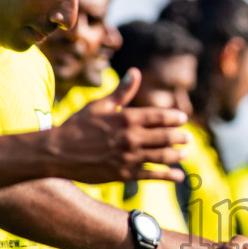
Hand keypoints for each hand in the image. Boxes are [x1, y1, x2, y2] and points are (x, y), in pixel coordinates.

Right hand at [51, 69, 187, 182]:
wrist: (59, 153)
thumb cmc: (78, 126)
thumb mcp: (99, 105)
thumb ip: (121, 92)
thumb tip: (135, 72)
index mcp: (126, 118)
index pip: (159, 116)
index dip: (174, 117)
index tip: (183, 118)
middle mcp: (131, 137)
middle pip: (165, 136)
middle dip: (180, 137)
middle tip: (188, 138)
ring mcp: (129, 157)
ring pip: (162, 156)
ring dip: (177, 155)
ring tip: (186, 154)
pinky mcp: (125, 174)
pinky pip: (152, 175)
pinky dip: (168, 175)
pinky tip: (178, 176)